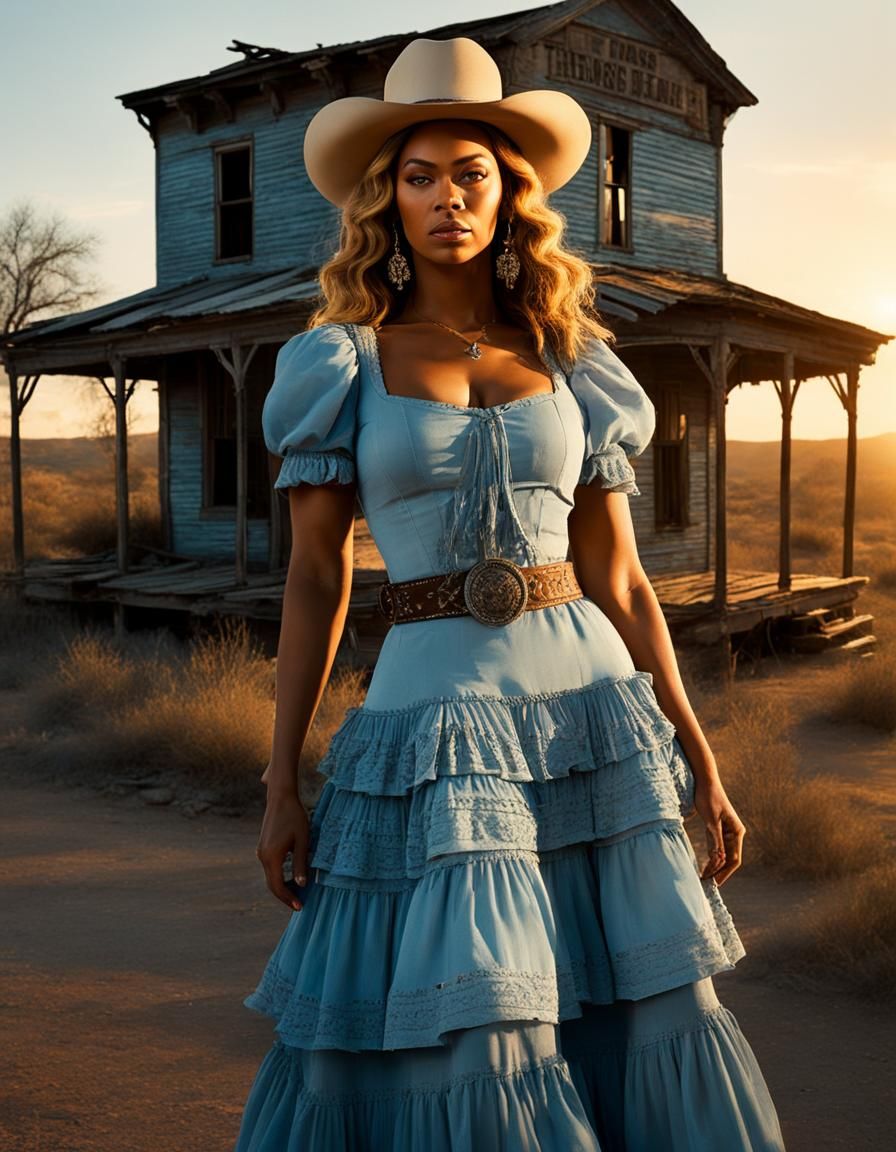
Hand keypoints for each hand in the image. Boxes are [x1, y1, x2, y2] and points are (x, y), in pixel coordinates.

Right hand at [255, 791, 310, 911]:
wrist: (281, 798)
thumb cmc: (295, 817)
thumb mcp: (302, 841)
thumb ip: (300, 863)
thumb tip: (302, 885)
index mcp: (271, 857)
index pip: (278, 886)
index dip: (288, 898)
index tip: (300, 907)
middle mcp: (263, 856)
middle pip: (272, 884)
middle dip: (285, 896)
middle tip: (300, 904)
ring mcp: (261, 851)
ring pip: (271, 876)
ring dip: (283, 886)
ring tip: (298, 892)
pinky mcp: (263, 847)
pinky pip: (271, 867)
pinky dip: (280, 876)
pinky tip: (292, 877)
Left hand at [694, 776, 745, 885]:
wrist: (704, 780)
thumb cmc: (708, 797)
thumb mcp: (711, 820)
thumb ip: (715, 840)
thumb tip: (719, 859)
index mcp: (737, 831)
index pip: (734, 859)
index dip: (725, 872)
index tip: (715, 883)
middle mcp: (734, 833)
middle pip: (729, 859)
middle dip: (720, 872)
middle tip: (707, 883)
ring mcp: (725, 832)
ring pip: (722, 855)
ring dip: (714, 866)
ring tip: (704, 878)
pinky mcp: (717, 829)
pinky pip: (715, 847)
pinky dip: (710, 857)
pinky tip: (704, 866)